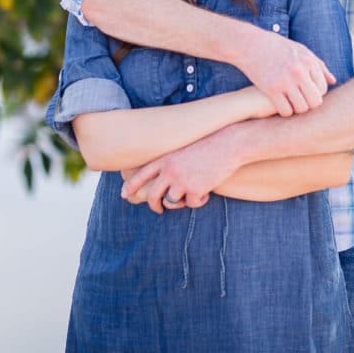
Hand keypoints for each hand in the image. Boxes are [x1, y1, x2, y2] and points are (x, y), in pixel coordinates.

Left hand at [120, 132, 235, 213]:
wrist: (229, 143)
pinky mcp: (195, 190)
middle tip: (159, 209)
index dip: (130, 186)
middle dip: (154, 205)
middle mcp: (169, 170)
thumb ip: (172, 162)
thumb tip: (165, 183)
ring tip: (193, 191)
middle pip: (152, 195)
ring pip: (171, 202)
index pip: (141, 174)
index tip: (124, 195)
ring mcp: (181, 181)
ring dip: (181, 201)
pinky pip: (192, 204)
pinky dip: (199, 200)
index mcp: (165, 158)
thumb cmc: (209, 143)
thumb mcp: (185, 148)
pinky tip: (207, 190)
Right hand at [235, 31, 334, 117]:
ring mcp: (285, 81)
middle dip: (309, 104)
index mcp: (308, 61)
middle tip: (300, 100)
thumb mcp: (300, 50)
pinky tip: (280, 104)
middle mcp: (299, 71)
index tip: (306, 91)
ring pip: (302, 108)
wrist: (250, 44)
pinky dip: (285, 111)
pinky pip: (286, 111)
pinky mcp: (271, 89)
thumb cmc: (277, 47)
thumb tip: (333, 81)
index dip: (316, 93)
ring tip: (291, 103)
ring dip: (297, 109)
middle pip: (315, 101)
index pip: (323, 88)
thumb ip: (318, 65)